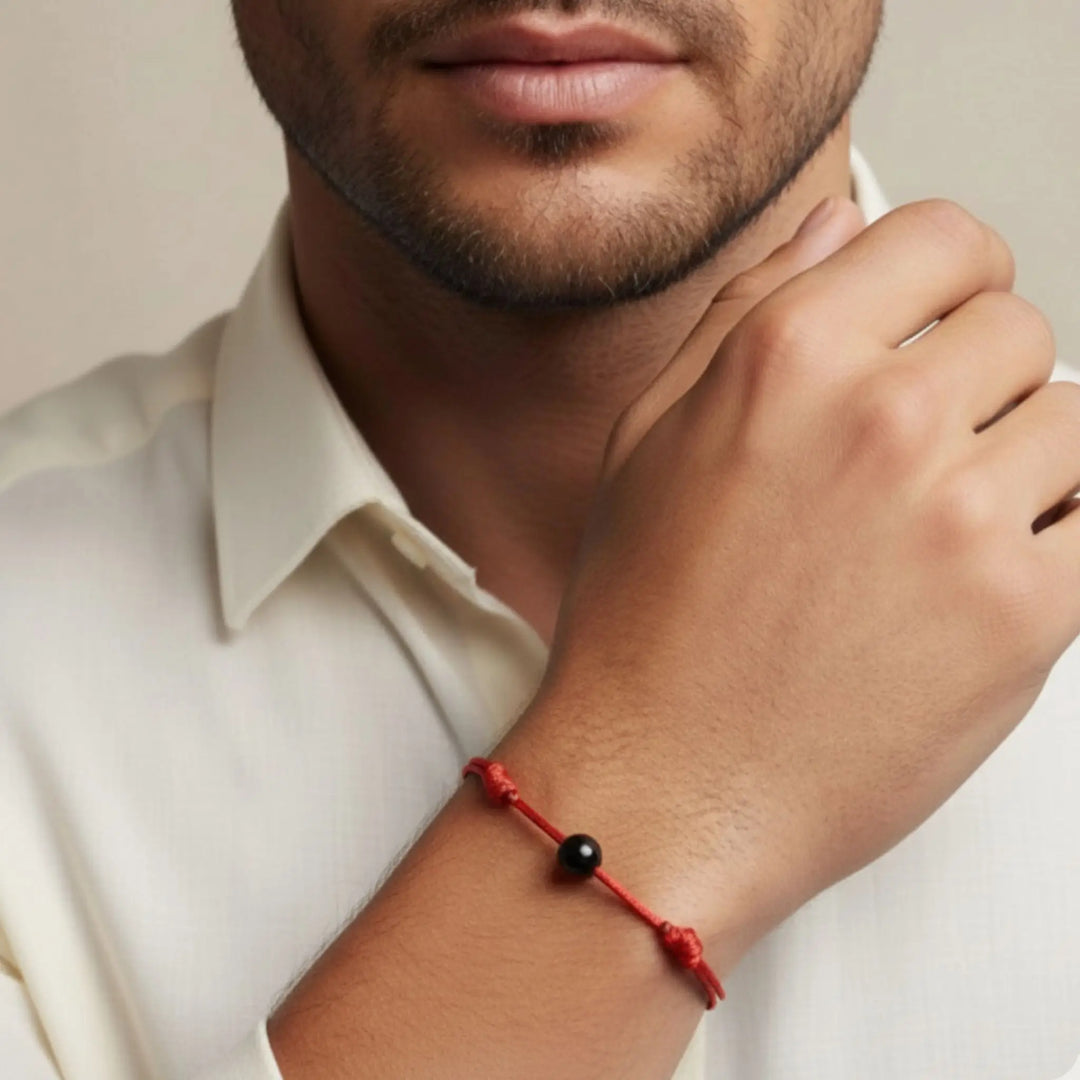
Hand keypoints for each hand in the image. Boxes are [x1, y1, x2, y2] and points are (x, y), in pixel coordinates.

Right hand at [516, 197, 1075, 970]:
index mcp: (789, 358)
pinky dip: (1063, 536)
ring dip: (1026, 462)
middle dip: (980, 382)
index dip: (955, 274)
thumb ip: (749, 312)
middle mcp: (882, 418)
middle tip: (921, 456)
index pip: (946, 239)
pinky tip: (983, 575)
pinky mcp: (1024, 617)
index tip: (951, 314)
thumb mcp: (652, 438)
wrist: (665, 782)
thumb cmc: (644, 624)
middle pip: (1020, 331)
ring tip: (944, 528)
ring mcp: (962, 517)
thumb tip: (835, 226)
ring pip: (1077, 422)